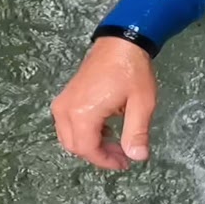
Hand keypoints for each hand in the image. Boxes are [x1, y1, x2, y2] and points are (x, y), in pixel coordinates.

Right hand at [51, 36, 156, 169]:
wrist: (121, 40)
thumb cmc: (132, 70)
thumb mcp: (141, 103)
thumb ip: (137, 132)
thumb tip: (137, 157)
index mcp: (83, 113)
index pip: (88, 149)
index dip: (105, 161)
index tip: (124, 163)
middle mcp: (66, 109)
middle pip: (75, 145)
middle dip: (99, 154)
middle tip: (122, 155)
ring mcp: (63, 101)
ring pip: (69, 136)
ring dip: (91, 144)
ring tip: (117, 143)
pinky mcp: (66, 95)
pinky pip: (68, 123)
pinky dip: (85, 131)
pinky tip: (106, 129)